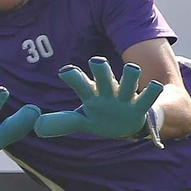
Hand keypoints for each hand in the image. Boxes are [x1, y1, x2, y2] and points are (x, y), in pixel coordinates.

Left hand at [34, 57, 163, 139]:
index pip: (79, 81)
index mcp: (92, 94)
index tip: (64, 72)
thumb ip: (62, 121)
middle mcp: (108, 90)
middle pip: (103, 71)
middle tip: (96, 62)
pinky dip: (152, 90)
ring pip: (129, 78)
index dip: (72, 75)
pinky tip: (153, 87)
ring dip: (130, 74)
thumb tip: (37, 128)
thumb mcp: (82, 120)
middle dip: (100, 66)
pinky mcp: (141, 106)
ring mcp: (126, 96)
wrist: (129, 123)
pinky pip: (149, 96)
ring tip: (130, 72)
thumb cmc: (102, 116)